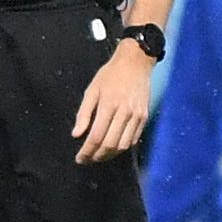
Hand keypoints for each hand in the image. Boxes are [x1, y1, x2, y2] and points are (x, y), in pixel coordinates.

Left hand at [74, 46, 153, 162]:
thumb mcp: (92, 89)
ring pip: (123, 146)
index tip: (80, 158)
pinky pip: (133, 139)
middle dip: (97, 156)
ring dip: (110, 155)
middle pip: (110, 144)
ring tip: (99, 156)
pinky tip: (113, 147)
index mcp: (108, 105)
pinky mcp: (144, 117)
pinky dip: (122, 147)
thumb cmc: (111, 74)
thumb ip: (84, 113)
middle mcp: (124, 112)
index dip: (87, 151)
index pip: (96, 137)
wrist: (136, 62)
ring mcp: (136, 116)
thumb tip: (76, 134)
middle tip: (88, 159)